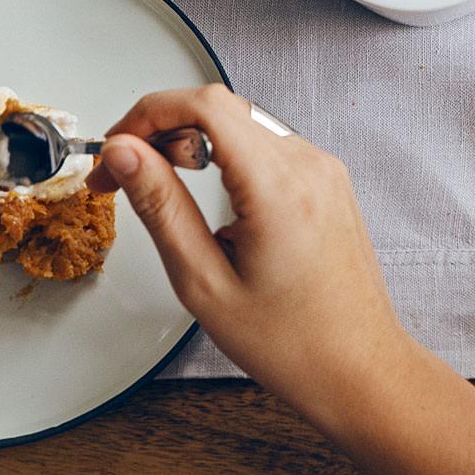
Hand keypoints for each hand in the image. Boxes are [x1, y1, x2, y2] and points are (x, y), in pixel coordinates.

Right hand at [86, 84, 406, 422]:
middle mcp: (309, 165)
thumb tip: (125, 153)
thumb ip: (160, 206)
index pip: (205, 105)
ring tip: (161, 188)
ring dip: (193, 144)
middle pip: (221, 109)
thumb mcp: (204, 282)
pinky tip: (208, 198)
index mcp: (279, 185)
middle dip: (161, 131)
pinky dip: (227, 158)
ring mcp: (324, 170)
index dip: (148, 115)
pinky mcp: (328, 181)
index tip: (116, 148)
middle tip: (122, 175)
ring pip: (242, 124)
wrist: (359, 369)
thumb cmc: (293, 343)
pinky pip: (267, 147)